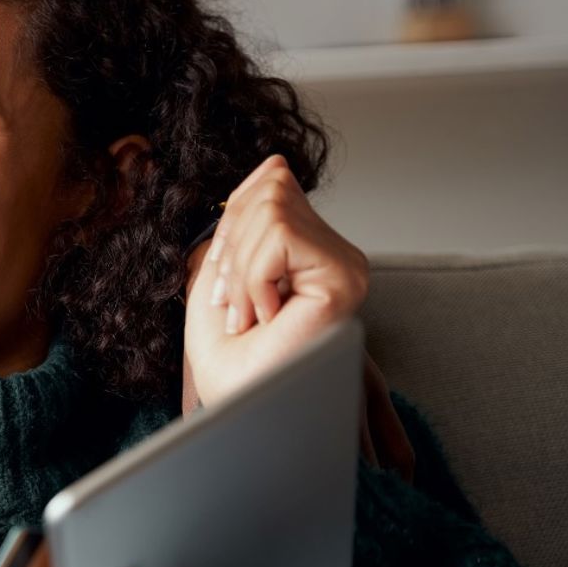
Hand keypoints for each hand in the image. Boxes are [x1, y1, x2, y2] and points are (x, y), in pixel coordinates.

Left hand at [184, 155, 368, 408]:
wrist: (238, 404)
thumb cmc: (228, 356)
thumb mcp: (221, 271)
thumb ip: (246, 219)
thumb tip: (276, 162)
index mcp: (310, 251)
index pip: (269, 187)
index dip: (231, 227)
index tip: (228, 291)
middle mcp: (337, 254)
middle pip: (268, 191)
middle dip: (231, 249)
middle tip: (236, 307)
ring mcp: (346, 265)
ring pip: (270, 208)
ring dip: (239, 269)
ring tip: (250, 315)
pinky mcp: (345, 278)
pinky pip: (278, 234)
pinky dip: (253, 277)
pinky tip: (266, 316)